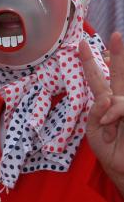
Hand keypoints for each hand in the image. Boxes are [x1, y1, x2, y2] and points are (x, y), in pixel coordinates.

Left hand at [79, 32, 123, 195]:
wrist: (120, 167)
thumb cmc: (108, 149)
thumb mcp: (93, 129)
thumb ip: (96, 111)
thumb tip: (107, 97)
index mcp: (105, 102)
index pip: (97, 78)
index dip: (89, 62)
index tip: (81, 45)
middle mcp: (120, 100)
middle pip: (118, 73)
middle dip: (118, 54)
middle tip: (116, 35)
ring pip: (118, 95)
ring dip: (110, 112)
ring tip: (107, 128)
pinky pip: (122, 105)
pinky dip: (114, 115)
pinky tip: (111, 125)